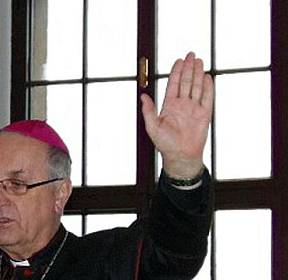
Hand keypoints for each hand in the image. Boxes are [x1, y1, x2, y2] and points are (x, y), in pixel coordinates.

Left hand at [140, 52, 213, 179]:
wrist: (181, 155)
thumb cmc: (165, 144)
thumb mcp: (152, 127)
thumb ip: (148, 111)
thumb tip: (142, 96)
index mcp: (169, 106)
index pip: (173, 85)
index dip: (176, 72)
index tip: (179, 60)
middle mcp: (182, 105)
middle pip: (186, 82)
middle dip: (188, 68)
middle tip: (191, 54)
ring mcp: (194, 108)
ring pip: (197, 87)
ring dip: (197, 74)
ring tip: (199, 60)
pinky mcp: (204, 114)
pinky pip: (207, 98)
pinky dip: (208, 87)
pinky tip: (207, 77)